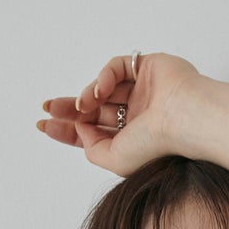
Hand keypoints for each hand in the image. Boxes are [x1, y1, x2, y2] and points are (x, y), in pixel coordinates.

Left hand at [36, 52, 205, 177]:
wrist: (184, 118)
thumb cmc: (158, 144)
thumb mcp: (115, 160)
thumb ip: (92, 148)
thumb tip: (80, 129)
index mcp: (132, 140)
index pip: (94, 133)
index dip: (68, 130)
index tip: (44, 126)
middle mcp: (137, 116)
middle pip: (94, 110)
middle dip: (68, 109)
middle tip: (47, 108)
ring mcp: (143, 92)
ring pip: (103, 89)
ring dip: (86, 96)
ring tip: (80, 106)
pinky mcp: (146, 68)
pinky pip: (116, 68)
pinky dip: (103, 77)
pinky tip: (99, 90)